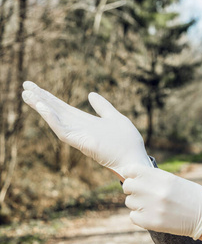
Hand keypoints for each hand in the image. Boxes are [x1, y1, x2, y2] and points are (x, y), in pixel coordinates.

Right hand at [21, 81, 151, 176]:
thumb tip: (91, 94)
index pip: (63, 107)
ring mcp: (79, 135)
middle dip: (40, 98)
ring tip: (27, 94)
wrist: (134, 158)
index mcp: (86, 121)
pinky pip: (63, 131)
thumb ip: (102, 106)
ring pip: (55, 119)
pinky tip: (43, 108)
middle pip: (56, 110)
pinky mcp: (82, 143)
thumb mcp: (114, 117)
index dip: (50, 97)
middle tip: (24, 85)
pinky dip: (53, 120)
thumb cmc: (127, 141)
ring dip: (42, 107)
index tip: (35, 86)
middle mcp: (79, 128)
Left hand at [122, 165, 201, 239]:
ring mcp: (152, 207)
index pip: (131, 170)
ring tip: (151, 204)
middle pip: (127, 186)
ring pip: (130, 202)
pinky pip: (133, 216)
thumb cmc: (190, 195)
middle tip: (142, 192)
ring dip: (137, 203)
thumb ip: (154, 178)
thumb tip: (133, 177)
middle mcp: (155, 191)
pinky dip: (139, 216)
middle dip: (132, 188)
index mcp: (162, 177)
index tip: (134, 177)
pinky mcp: (151, 222)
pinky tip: (151, 214)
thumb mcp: (173, 180)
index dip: (131, 173)